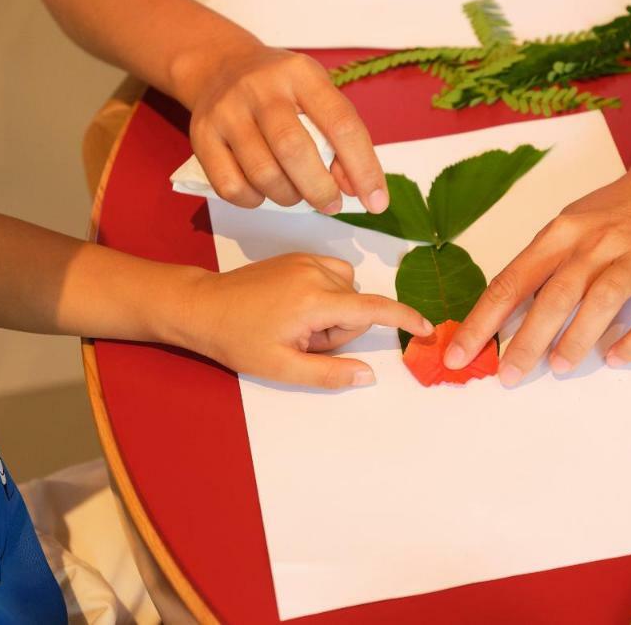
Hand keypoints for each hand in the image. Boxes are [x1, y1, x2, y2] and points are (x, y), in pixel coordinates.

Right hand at [178, 35, 388, 213]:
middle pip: (294, 150)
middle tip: (331, 204)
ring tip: (297, 195)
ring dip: (288, 197)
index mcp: (301, 74)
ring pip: (262, 173)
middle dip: (320, 189)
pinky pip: (230, 186)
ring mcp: (227, 110)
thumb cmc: (282, 89)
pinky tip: (263, 193)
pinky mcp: (201, 135)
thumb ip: (340, 136)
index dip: (363, 168)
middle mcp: (261, 87)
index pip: (341, 124)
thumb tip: (355, 187)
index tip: (376, 201)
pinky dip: (254, 200)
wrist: (220, 66)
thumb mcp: (317, 95)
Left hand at [185, 253, 430, 388]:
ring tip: (295, 326)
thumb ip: (329, 373)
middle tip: (302, 342)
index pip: (372, 308)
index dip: (404, 318)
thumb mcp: (282, 368)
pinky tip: (294, 309)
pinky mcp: (299, 256)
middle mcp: (315, 272)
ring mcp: (306, 260)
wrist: (204, 307)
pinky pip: (333, 277)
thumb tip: (369, 374)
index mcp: (313, 300)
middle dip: (340, 330)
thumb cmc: (238, 340)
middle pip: (356, 306)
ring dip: (332, 314)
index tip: (427, 328)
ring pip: (346, 292)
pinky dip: (324, 297)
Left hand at [444, 161, 630, 386]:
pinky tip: (616, 357)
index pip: (512, 281)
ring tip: (558, 367)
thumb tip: (502, 313)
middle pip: (554, 295)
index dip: (483, 321)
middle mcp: (595, 243)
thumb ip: (541, 264)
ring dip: (577, 338)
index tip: (458, 354)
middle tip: (507, 375)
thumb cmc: (615, 210)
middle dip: (526, 340)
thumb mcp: (569, 225)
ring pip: (602, 300)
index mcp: (560, 233)